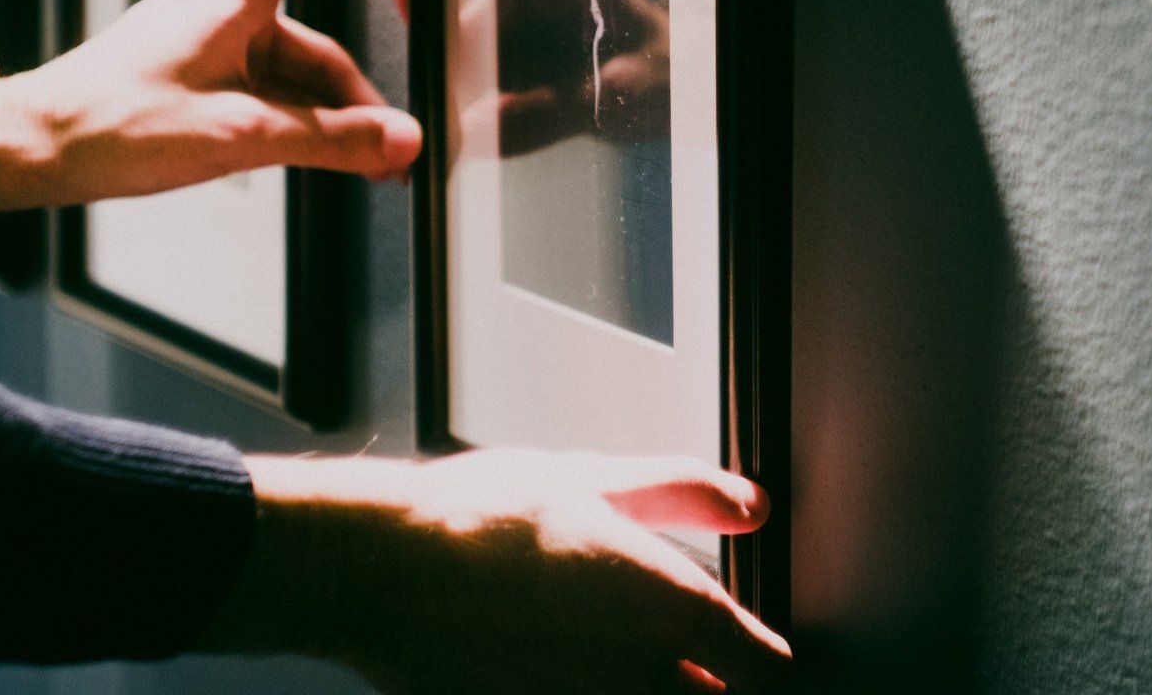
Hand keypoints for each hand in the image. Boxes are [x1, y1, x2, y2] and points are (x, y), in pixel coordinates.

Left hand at [0, 0, 418, 210]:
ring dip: (354, 89)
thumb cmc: (115, 124)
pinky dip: (324, 112)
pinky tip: (348, 154)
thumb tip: (403, 140)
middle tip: (431, 20)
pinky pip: (292, 74)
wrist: (45, 146)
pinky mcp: (222, 61)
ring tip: (385, 151)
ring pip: (318, 36)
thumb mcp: (238, 136)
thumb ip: (332, 139)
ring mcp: (229, 25)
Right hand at [199, 448, 790, 693]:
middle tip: (676, 656)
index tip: (738, 645)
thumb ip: (686, 492)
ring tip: (601, 657)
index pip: (768, 672)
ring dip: (646, 691)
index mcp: (674, 609)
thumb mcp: (595, 478)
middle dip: (703, 685)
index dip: (756, 657)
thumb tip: (755, 502)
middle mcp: (642, 678)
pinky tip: (552, 667)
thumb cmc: (483, 515)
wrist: (383, 569)